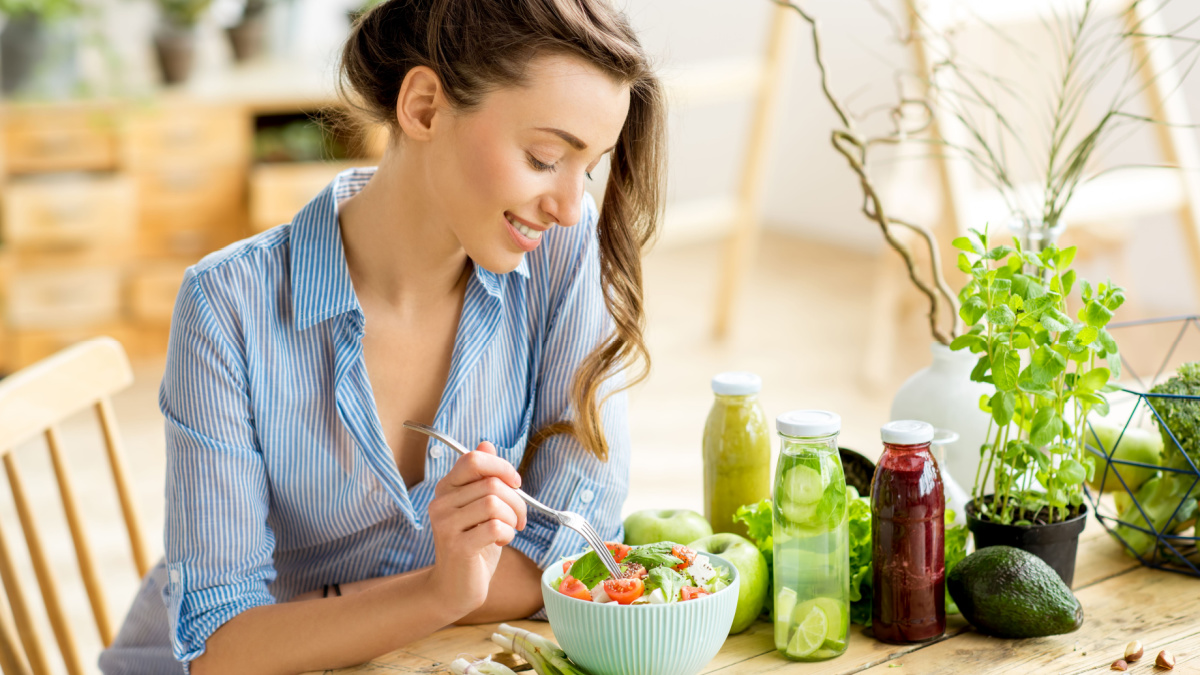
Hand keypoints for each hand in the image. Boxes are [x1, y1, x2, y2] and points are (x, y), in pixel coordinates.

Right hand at [427, 441, 526, 617]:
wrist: (455, 587)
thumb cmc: (472, 545)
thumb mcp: (479, 508)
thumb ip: (482, 478)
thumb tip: (486, 444)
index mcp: (447, 489)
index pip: (473, 459)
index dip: (501, 466)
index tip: (515, 483)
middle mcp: (441, 503)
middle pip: (491, 483)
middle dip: (516, 500)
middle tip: (519, 518)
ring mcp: (446, 525)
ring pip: (494, 503)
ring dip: (513, 518)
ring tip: (510, 530)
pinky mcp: (457, 546)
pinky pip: (495, 527)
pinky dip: (507, 534)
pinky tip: (501, 542)